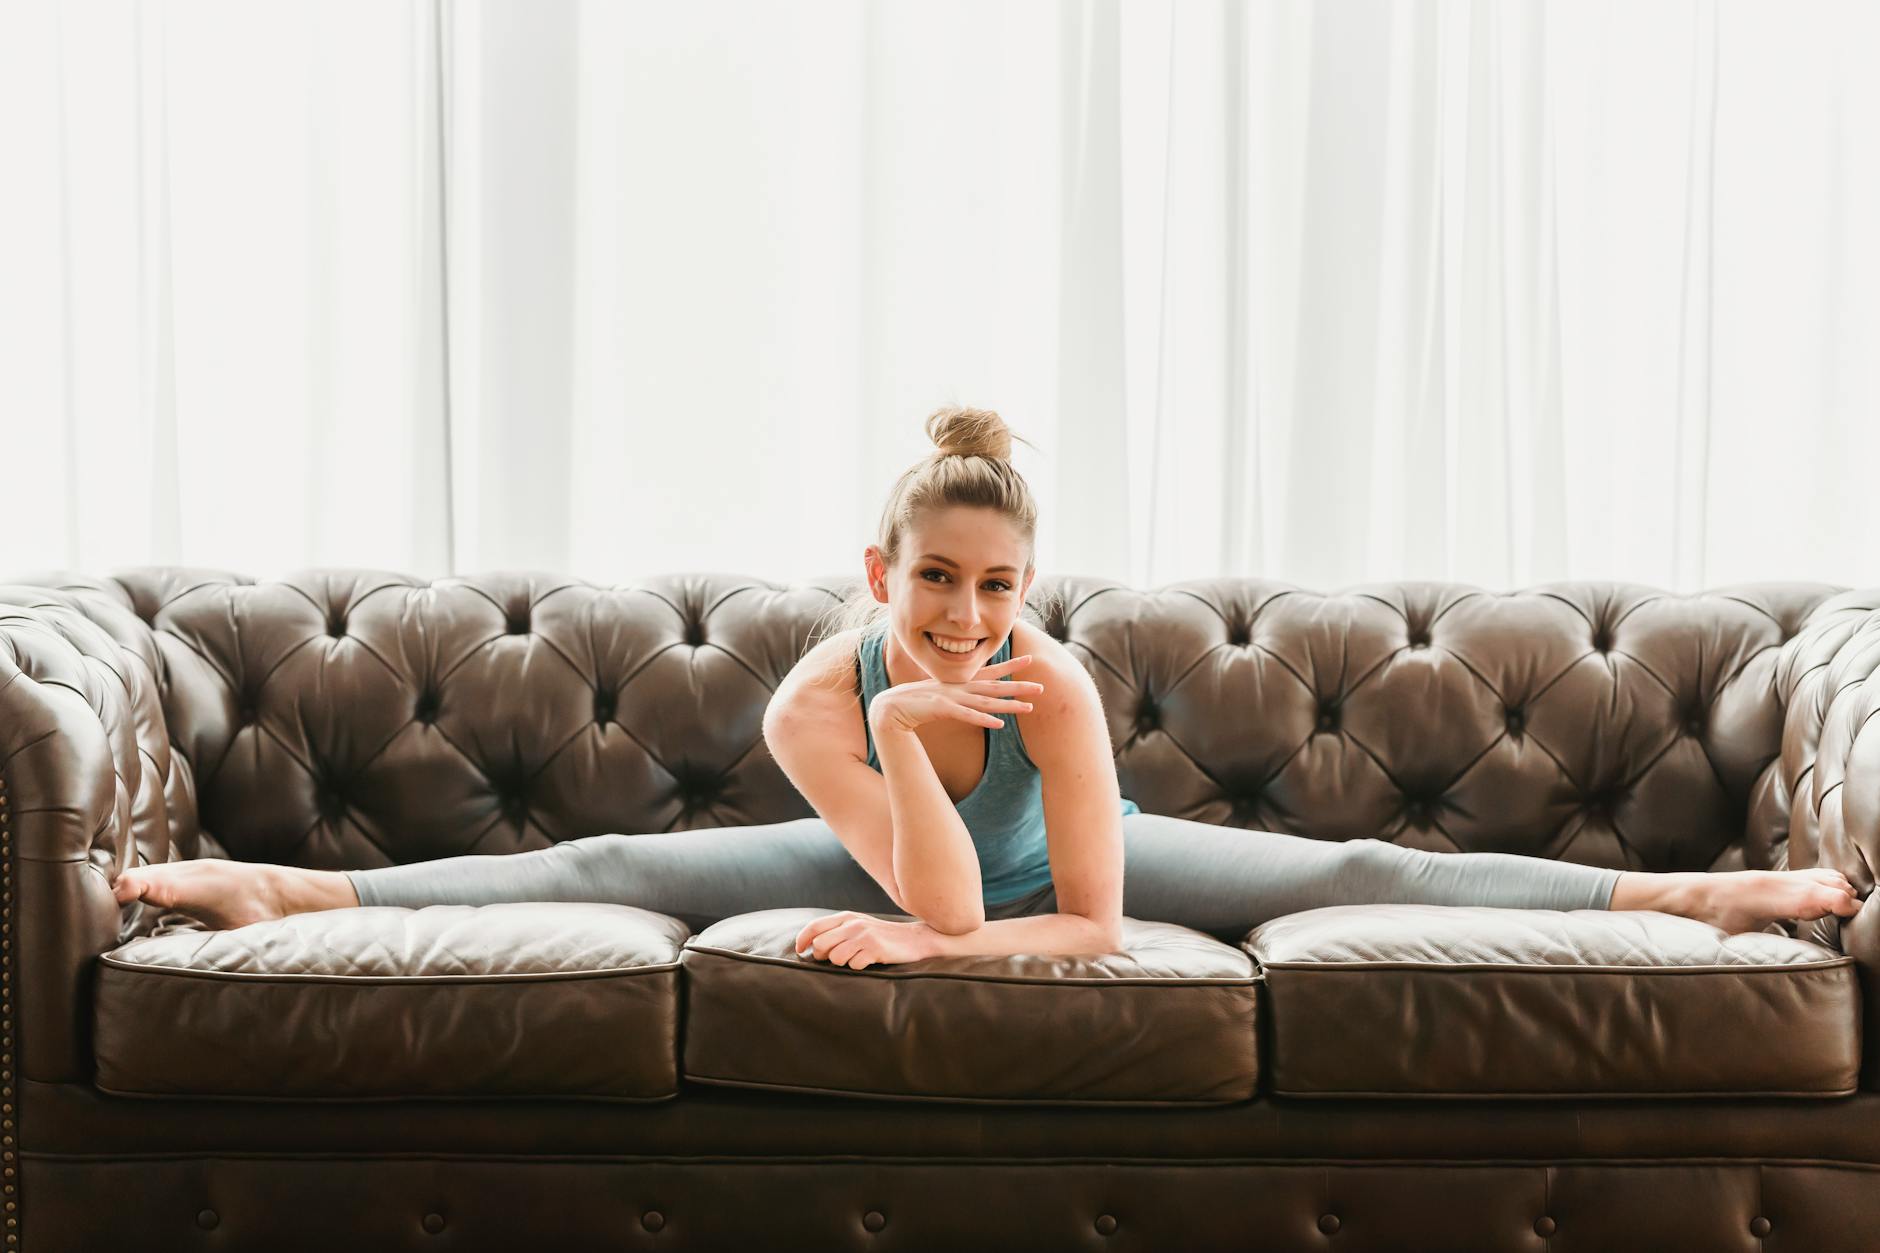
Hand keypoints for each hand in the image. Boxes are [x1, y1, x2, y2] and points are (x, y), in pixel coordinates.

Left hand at [795, 911, 936, 969]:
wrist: (914, 938)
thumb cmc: (881, 935)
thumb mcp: (858, 925)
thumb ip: (837, 930)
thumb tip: (811, 945)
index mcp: (846, 917)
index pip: (814, 926)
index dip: (802, 940)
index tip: (800, 951)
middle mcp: (853, 924)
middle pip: (820, 944)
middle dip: (822, 956)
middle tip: (834, 958)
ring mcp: (864, 936)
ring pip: (836, 958)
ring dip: (842, 963)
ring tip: (855, 958)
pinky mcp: (875, 949)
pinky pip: (854, 965)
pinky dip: (858, 967)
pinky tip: (869, 961)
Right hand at [869, 652, 1042, 735]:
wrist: (889, 708)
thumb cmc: (914, 703)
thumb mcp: (939, 696)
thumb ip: (956, 696)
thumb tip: (970, 698)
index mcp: (958, 682)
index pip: (989, 672)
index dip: (1010, 666)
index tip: (1029, 659)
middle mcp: (958, 687)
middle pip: (994, 686)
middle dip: (1018, 686)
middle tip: (1041, 687)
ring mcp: (951, 697)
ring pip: (985, 701)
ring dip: (1008, 705)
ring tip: (1028, 708)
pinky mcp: (942, 709)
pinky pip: (967, 716)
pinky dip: (983, 719)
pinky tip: (998, 724)